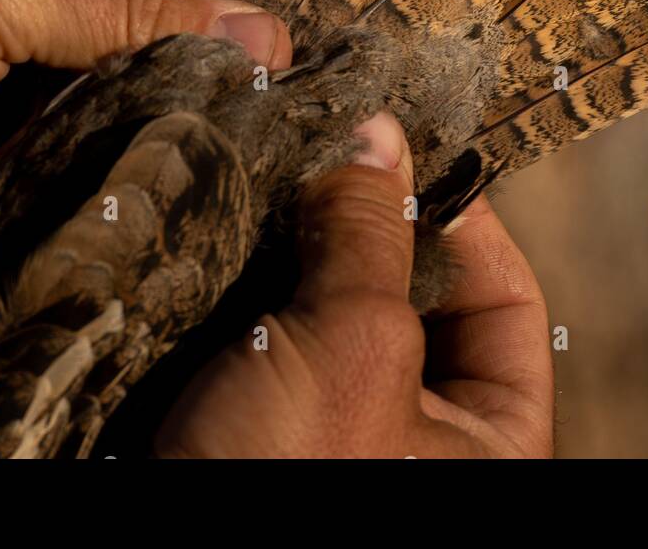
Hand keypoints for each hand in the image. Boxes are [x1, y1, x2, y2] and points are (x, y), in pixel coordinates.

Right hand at [155, 112, 554, 457]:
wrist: (139, 548)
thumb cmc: (282, 480)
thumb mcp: (352, 349)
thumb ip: (373, 235)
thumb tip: (379, 139)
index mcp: (487, 445)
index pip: (508, 305)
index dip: (468, 222)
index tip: (410, 155)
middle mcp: (416, 435)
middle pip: (418, 297)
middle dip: (373, 226)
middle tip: (331, 161)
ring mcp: (336, 428)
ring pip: (336, 308)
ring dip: (306, 246)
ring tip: (277, 186)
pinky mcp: (261, 421)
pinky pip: (275, 333)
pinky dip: (257, 281)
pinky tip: (232, 236)